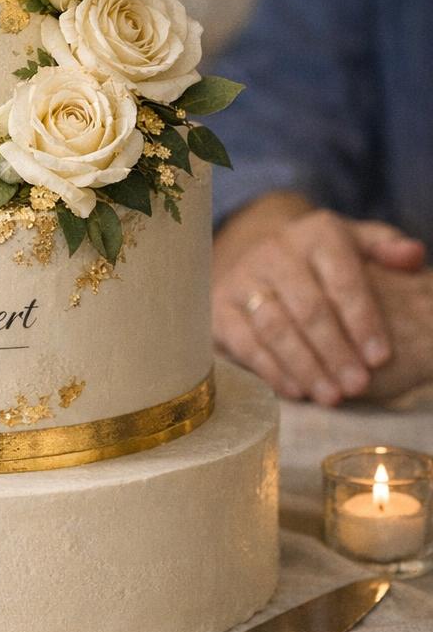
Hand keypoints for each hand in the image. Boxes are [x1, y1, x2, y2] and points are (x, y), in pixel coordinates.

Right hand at [213, 194, 425, 403]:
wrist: (255, 255)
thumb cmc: (321, 261)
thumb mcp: (355, 244)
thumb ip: (386, 249)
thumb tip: (413, 257)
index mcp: (316, 234)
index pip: (343, 279)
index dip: (363, 320)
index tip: (381, 357)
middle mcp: (275, 252)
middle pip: (308, 308)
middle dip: (336, 351)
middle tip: (358, 386)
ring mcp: (242, 279)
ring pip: (275, 328)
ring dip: (306, 366)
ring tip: (332, 396)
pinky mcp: (219, 307)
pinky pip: (245, 343)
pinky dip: (271, 370)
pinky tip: (297, 391)